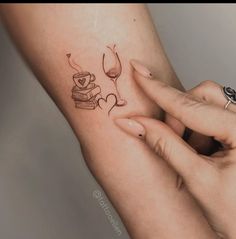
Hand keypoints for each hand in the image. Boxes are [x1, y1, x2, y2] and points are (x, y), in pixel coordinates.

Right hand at [115, 68, 235, 237]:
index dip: (159, 90)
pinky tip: (201, 152)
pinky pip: (209, 114)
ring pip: (204, 104)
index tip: (139, 72)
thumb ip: (164, 146)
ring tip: (193, 155)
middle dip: (178, 117)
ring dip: (187, 124)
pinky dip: (195, 129)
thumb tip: (134, 124)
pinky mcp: (235, 128)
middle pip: (201, 97)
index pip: (191, 106)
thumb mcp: (197, 180)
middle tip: (173, 143)